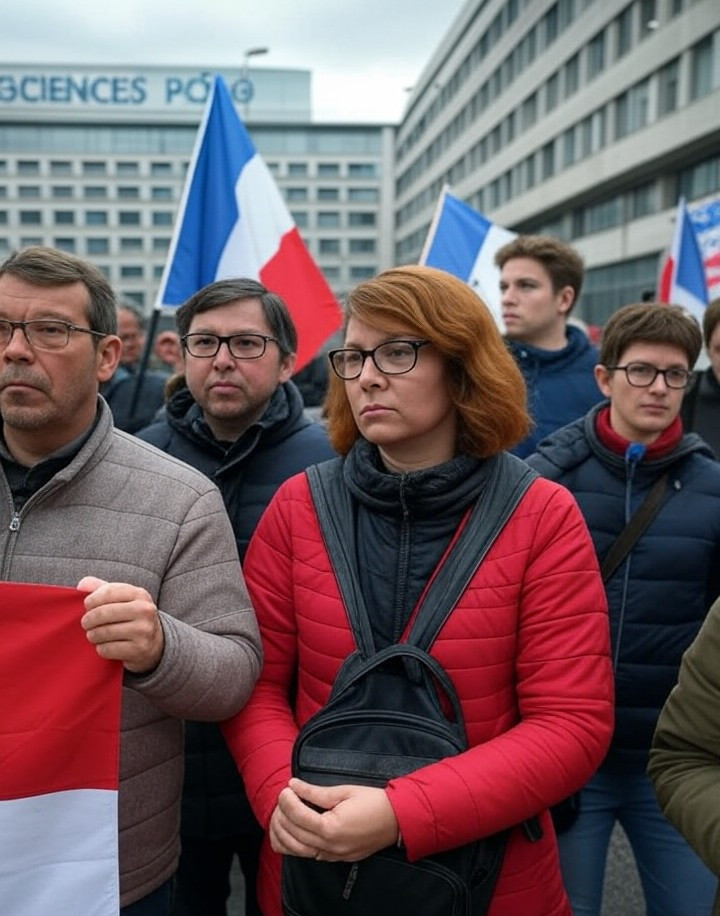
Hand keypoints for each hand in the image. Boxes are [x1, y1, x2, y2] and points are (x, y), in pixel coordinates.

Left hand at [78, 576, 164, 673]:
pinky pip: (108, 649)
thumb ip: (101, 588)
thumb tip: (82, 585)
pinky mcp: (139, 649)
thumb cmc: (131, 616)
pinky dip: (101, 648)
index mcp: (140, 594)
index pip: (108, 592)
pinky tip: (103, 645)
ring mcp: (144, 630)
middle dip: (88, 620)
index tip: (87, 606)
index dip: (92, 600)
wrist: (154, 642)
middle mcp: (145, 610)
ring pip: (104, 632)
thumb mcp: (122, 598)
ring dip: (93, 635)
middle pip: (103, 613)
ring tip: (93, 635)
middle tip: (86, 623)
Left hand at [269, 778, 398, 861]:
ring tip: (283, 814)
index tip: (286, 788)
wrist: (397, 820)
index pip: (298, 816)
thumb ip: (316, 792)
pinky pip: (308, 855)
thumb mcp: (344, 791)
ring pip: (296, 850)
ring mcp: (333, 856)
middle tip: (283, 798)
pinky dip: (294, 845)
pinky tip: (292, 831)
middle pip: (293, 834)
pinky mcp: (336, 859)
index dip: (288, 801)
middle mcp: (330, 847)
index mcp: (332, 828)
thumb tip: (293, 785)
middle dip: (283, 815)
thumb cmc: (373, 801)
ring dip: (284, 833)